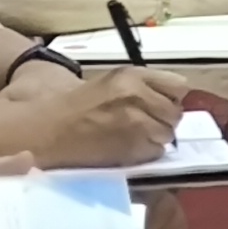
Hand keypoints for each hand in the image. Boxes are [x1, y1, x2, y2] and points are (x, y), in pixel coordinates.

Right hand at [0, 60, 187, 168]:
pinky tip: (128, 148)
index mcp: (132, 76)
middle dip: (164, 119)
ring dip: (156, 138)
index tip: (161, 104)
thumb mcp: (113, 83)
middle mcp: (137, 96)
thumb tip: (177, 99)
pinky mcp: (131, 148)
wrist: (49, 129)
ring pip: (168, 134)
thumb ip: (145, 86)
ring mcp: (136, 123)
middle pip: (175, 113)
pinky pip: (156, 152)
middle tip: (145, 123)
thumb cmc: (79, 106)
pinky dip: (146, 153)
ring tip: (134, 136)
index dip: (172, 98)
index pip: (179, 86)